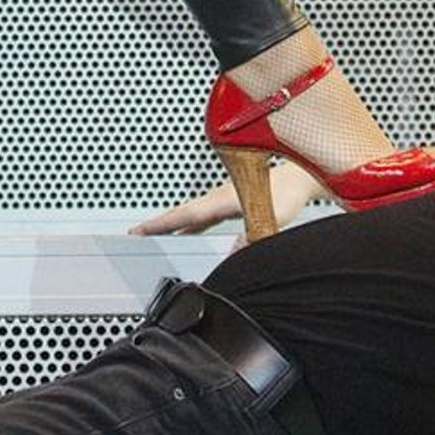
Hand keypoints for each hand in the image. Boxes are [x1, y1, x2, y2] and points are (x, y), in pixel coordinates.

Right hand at [130, 156, 322, 235]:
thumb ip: (248, 240)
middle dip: (158, 223)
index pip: (185, 215)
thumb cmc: (287, 192)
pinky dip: (190, 222)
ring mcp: (224, 197)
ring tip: (154, 232)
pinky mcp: (232, 200)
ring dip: (173, 222)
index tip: (139, 229)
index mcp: (222, 200)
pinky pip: (203, 214)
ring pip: (191, 212)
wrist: (300, 175)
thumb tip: (232, 259)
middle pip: (181, 212)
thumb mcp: (268, 221)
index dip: (161, 223)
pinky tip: (188, 230)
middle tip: (135, 232)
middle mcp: (219, 197)